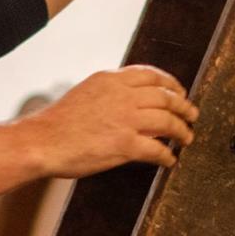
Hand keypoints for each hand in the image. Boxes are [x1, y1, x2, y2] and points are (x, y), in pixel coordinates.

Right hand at [22, 66, 199, 176]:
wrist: (42, 141)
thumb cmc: (58, 124)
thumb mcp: (86, 93)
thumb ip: (110, 93)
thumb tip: (129, 101)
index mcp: (111, 79)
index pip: (151, 75)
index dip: (171, 84)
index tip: (179, 92)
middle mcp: (122, 95)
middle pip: (166, 97)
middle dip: (184, 106)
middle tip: (192, 115)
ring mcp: (126, 119)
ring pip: (168, 121)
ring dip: (182, 131)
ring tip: (186, 138)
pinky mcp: (126, 144)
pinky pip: (157, 149)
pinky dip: (167, 155)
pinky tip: (169, 160)